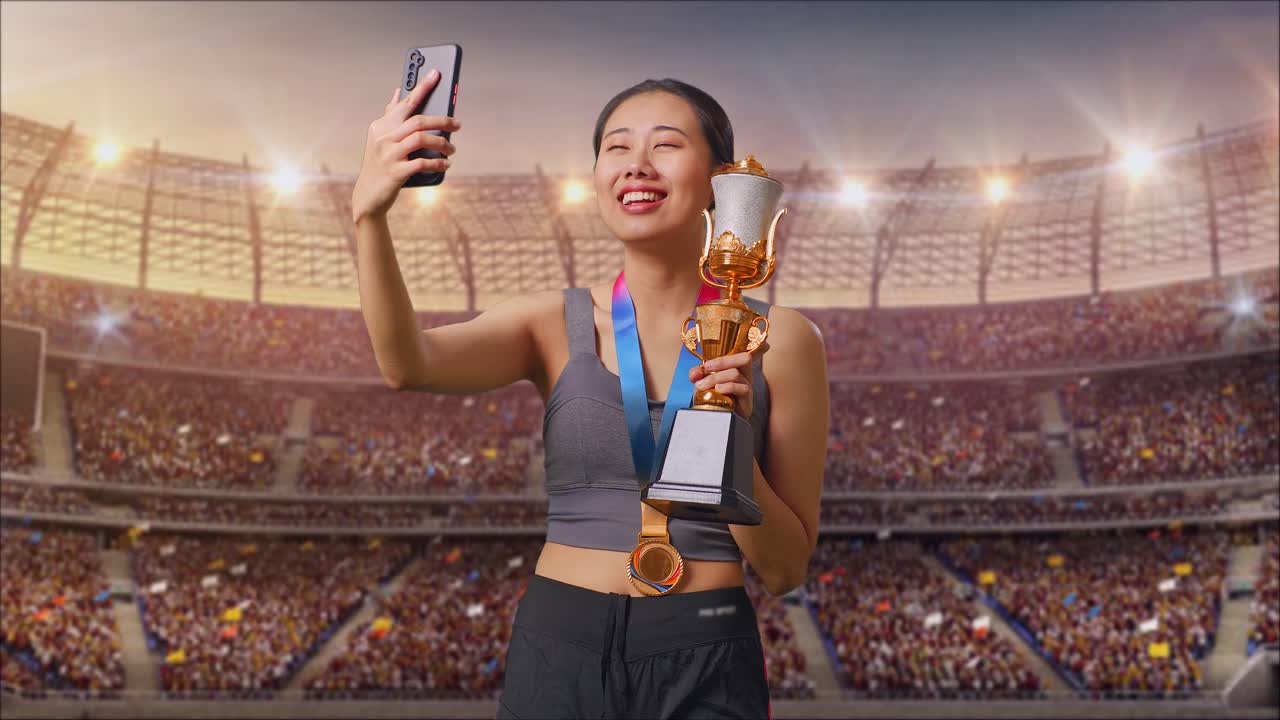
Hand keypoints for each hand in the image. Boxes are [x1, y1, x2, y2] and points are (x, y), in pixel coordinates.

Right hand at [351, 68, 460, 223]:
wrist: (369, 196)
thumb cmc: (380, 164)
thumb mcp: (381, 138)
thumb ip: (391, 115)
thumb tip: (399, 91)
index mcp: (381, 126)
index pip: (405, 103)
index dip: (422, 87)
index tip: (437, 73)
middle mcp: (383, 137)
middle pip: (418, 120)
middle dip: (442, 120)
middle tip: (458, 124)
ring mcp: (388, 154)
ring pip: (421, 139)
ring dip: (442, 143)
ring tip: (452, 149)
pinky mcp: (395, 172)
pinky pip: (422, 162)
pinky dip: (438, 162)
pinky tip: (446, 164)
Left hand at [689, 349, 763, 418]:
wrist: (718, 419)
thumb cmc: (713, 398)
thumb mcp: (703, 382)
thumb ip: (698, 375)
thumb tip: (695, 373)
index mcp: (737, 367)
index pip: (744, 353)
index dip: (727, 355)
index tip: (707, 363)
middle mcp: (746, 376)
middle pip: (745, 358)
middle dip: (722, 362)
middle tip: (707, 368)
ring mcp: (747, 387)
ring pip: (736, 374)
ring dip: (716, 378)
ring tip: (703, 385)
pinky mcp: (748, 401)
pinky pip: (742, 388)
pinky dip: (727, 387)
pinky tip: (718, 390)